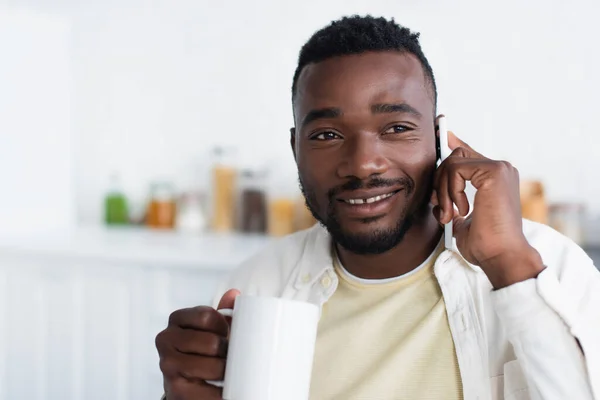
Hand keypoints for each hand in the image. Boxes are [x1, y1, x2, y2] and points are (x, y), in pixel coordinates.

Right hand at [156, 289, 239, 399]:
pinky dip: (219, 391)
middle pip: (212, 342)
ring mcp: (167, 364)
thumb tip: (234, 294)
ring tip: (225, 372)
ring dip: (225, 372)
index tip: (225, 334)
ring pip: (213, 365)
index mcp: (177, 319)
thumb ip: (223, 312)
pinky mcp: (175, 388)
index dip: (224, 327)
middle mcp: (166, 339)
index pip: (207, 316)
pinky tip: (220, 387)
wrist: (189, 386)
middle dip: (226, 352)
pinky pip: (208, 389)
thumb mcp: (211, 330)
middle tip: (227, 357)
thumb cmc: (202, 353)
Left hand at [431, 132, 544, 288]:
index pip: (468, 154)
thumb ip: (451, 204)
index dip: (451, 144)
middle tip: (439, 206)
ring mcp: (500, 168)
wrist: (501, 256)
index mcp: (496, 178)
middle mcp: (501, 169)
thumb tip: (435, 198)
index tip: (438, 135)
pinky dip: (449, 191)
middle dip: (439, 179)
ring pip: (452, 163)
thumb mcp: (461, 221)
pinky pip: (456, 169)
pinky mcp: (494, 172)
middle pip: (456, 155)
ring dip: (443, 191)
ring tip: (449, 215)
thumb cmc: (485, 245)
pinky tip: (461, 209)